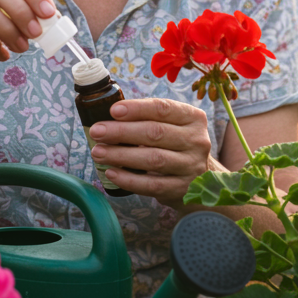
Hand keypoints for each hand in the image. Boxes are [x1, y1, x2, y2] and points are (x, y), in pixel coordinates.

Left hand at [88, 98, 215, 208]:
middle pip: (156, 133)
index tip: (113, 110)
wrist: (200, 178)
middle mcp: (196, 141)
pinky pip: (152, 185)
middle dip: (122, 132)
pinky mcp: (182, 189)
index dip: (137, 108)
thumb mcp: (172, 126)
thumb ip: (148, 118)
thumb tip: (109, 117)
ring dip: (121, 155)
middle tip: (97, 132)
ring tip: (98, 152)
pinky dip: (129, 179)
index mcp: (193, 118)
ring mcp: (191, 166)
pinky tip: (112, 173)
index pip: (164, 108)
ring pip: (153, 159)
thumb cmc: (176, 145)